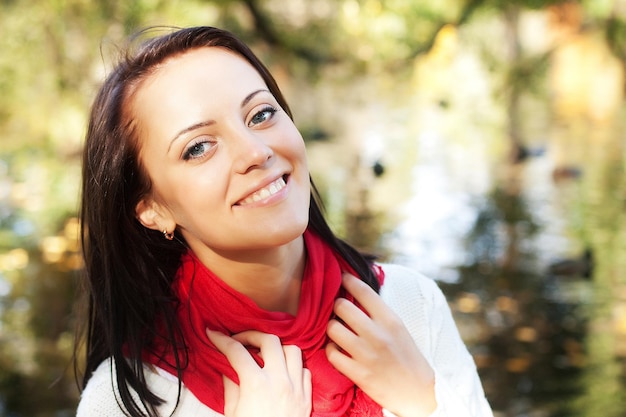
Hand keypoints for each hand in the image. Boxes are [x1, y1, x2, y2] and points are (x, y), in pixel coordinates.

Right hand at [206, 329, 311, 416]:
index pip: (237, 351)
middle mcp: (279, 381)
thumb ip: (231, 387)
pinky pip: (305, 370)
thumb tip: (228, 369)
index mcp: (256, 384)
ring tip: (264, 354)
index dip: (222, 339)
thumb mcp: (232, 414)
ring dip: (278, 348)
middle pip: (270, 340)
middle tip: (240, 340)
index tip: (213, 333)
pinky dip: (294, 366)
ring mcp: (297, 388)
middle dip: (252, 335)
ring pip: (293, 350)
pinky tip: (282, 372)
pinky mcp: (307, 398)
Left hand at [326, 273, 436, 416]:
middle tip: (339, 310)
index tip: (341, 277)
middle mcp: (378, 335)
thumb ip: (379, 312)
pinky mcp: (359, 374)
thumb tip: (356, 290)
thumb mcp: (398, 328)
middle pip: (342, 307)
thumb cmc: (406, 356)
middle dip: (337, 306)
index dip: (348, 280)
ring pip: (333, 329)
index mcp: (391, 321)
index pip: (364, 291)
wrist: (417, 392)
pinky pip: (331, 354)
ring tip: (337, 330)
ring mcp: (367, 355)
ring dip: (332, 328)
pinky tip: (337, 349)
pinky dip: (331, 350)